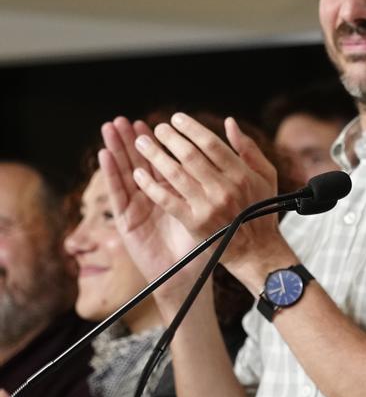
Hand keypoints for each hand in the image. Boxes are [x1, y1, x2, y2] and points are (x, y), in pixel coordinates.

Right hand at [101, 117, 212, 317]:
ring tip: (111, 127)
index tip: (163, 122)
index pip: (171, 160)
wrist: (192, 277)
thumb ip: (224, 180)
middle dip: (137, 139)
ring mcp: (141, 207)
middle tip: (128, 119)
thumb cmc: (208, 244)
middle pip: (144, 162)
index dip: (166, 141)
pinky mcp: (128, 221)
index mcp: (181, 192)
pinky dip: (111, 173)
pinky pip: (118, 194)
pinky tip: (105, 155)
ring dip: (118, 148)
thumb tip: (230, 162)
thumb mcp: (223, 209)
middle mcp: (159, 196)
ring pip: (127, 172)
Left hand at [131, 113, 284, 276]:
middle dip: (169, 138)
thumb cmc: (260, 210)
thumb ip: (248, 148)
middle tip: (156, 128)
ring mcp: (209, 206)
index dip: (191, 128)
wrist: (256, 249)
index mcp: (242, 174)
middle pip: (190, 156)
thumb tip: (229, 122)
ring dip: (154, 156)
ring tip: (141, 143)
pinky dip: (151, 186)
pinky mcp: (195, 222)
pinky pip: (168, 200)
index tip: (176, 118)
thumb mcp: (265, 175)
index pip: (212, 144)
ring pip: (176, 174)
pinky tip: (138, 174)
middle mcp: (225, 188)